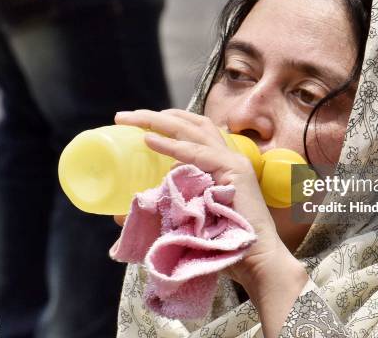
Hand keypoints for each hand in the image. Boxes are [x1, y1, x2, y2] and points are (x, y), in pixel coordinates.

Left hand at [113, 109, 293, 287]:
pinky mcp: (235, 172)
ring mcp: (234, 163)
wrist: (256, 262)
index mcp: (220, 165)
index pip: (194, 133)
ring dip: (162, 121)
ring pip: (196, 130)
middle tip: (124, 116)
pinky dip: (172, 146)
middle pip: (193, 124)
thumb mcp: (186, 219)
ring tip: (133, 119)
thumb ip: (163, 210)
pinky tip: (149, 141)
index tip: (135, 122)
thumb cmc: (223, 245)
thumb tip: (121, 213)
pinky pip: (199, 154)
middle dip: (157, 115)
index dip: (166, 123)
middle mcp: (229, 158)